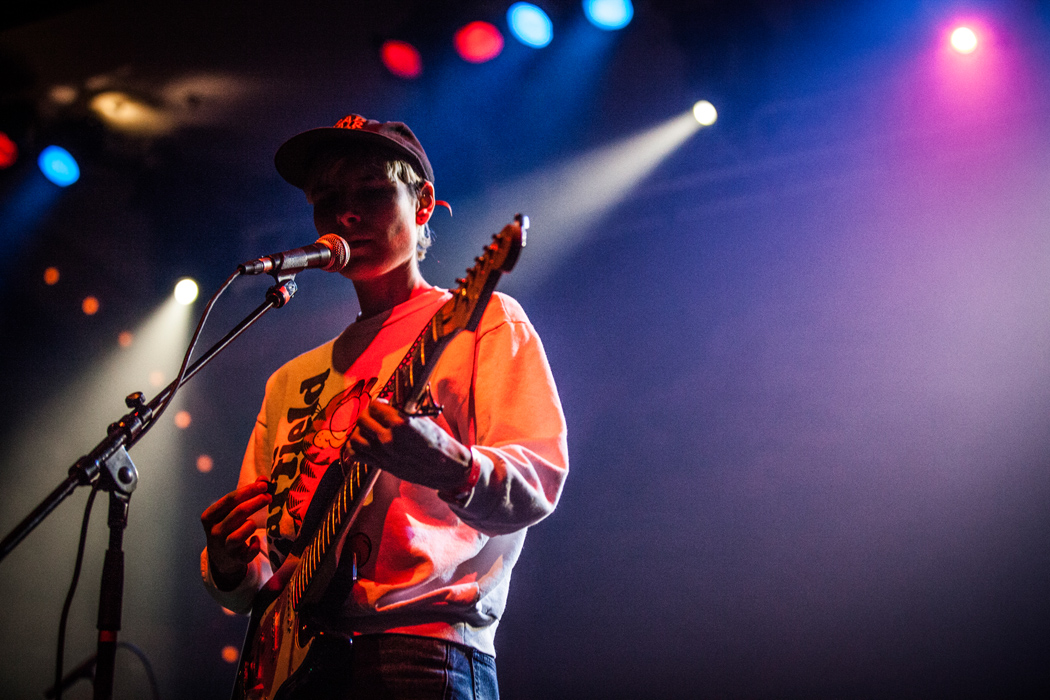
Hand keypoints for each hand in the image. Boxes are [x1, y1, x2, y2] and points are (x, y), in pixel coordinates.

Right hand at [201, 477, 270, 586]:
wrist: (220, 557)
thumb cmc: (228, 527)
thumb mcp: (229, 512)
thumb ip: (245, 495)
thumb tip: (263, 479)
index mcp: (209, 516)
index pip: (230, 499)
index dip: (248, 490)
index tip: (264, 485)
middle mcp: (214, 532)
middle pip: (238, 513)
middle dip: (256, 502)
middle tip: (269, 496)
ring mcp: (224, 547)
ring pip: (240, 534)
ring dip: (251, 525)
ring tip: (254, 523)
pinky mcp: (235, 559)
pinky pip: (249, 552)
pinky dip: (255, 545)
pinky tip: (255, 540)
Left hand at [349, 398, 473, 492]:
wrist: (446, 467)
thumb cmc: (438, 441)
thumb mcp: (423, 419)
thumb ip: (402, 411)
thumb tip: (388, 403)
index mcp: (401, 423)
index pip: (375, 406)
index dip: (377, 404)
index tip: (381, 405)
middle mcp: (389, 438)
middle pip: (363, 420)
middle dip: (367, 414)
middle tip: (374, 415)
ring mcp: (384, 453)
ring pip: (355, 437)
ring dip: (359, 430)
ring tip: (368, 429)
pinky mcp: (382, 465)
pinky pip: (356, 455)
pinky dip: (354, 448)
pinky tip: (363, 443)